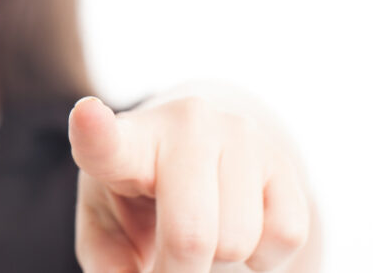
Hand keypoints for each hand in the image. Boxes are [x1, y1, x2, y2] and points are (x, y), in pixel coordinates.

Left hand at [70, 96, 309, 271]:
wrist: (203, 149)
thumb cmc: (139, 195)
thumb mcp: (106, 223)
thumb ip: (107, 261)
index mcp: (125, 142)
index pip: (105, 140)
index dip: (93, 130)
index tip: (86, 115)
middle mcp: (183, 124)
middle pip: (190, 237)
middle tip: (168, 269)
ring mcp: (238, 134)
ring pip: (237, 243)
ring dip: (218, 262)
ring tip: (201, 235)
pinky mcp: (281, 158)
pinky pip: (286, 236)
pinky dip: (263, 257)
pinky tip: (240, 228)